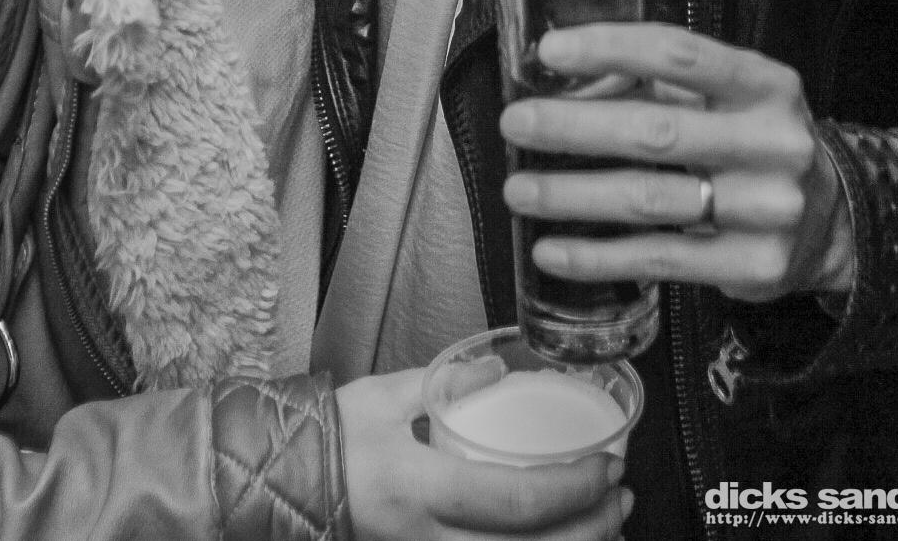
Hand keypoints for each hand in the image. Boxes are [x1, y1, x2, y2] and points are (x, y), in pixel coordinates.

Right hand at [337, 369, 632, 540]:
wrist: (277, 485)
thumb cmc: (328, 439)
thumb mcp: (386, 396)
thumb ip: (446, 384)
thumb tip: (495, 372)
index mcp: (420, 488)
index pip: (515, 501)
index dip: (573, 490)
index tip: (607, 466)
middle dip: (590, 531)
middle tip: (620, 497)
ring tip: (603, 528)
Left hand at [501, 23, 854, 304]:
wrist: (833, 223)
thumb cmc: (754, 143)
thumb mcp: (730, 99)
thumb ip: (662, 85)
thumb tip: (566, 79)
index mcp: (766, 84)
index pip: (680, 55)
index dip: (611, 48)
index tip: (551, 52)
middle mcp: (773, 143)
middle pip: (656, 131)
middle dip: (573, 127)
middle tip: (515, 122)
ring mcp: (768, 209)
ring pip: (649, 199)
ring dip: (571, 195)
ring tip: (518, 189)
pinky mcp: (753, 266)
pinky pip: (659, 259)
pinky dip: (597, 256)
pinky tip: (551, 250)